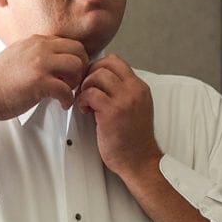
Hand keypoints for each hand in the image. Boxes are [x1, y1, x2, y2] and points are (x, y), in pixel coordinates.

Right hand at [0, 35, 89, 132]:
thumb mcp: (18, 55)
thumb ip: (36, 52)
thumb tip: (54, 58)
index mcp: (36, 41)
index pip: (69, 42)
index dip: (75, 59)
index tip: (71, 73)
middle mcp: (40, 48)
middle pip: (79, 50)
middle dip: (80, 68)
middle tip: (72, 83)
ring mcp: (40, 63)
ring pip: (76, 66)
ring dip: (76, 82)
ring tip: (66, 92)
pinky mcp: (39, 82)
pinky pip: (67, 89)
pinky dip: (68, 100)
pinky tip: (61, 104)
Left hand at [76, 54, 161, 178]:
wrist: (139, 160)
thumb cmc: (132, 138)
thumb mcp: (135, 107)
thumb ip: (121, 91)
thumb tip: (97, 79)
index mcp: (139, 87)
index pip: (116, 61)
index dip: (98, 67)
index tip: (91, 80)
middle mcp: (134, 90)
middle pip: (105, 64)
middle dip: (89, 74)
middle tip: (85, 89)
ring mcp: (124, 100)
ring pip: (97, 76)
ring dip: (85, 87)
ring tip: (85, 101)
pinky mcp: (112, 112)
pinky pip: (90, 93)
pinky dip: (82, 100)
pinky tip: (85, 110)